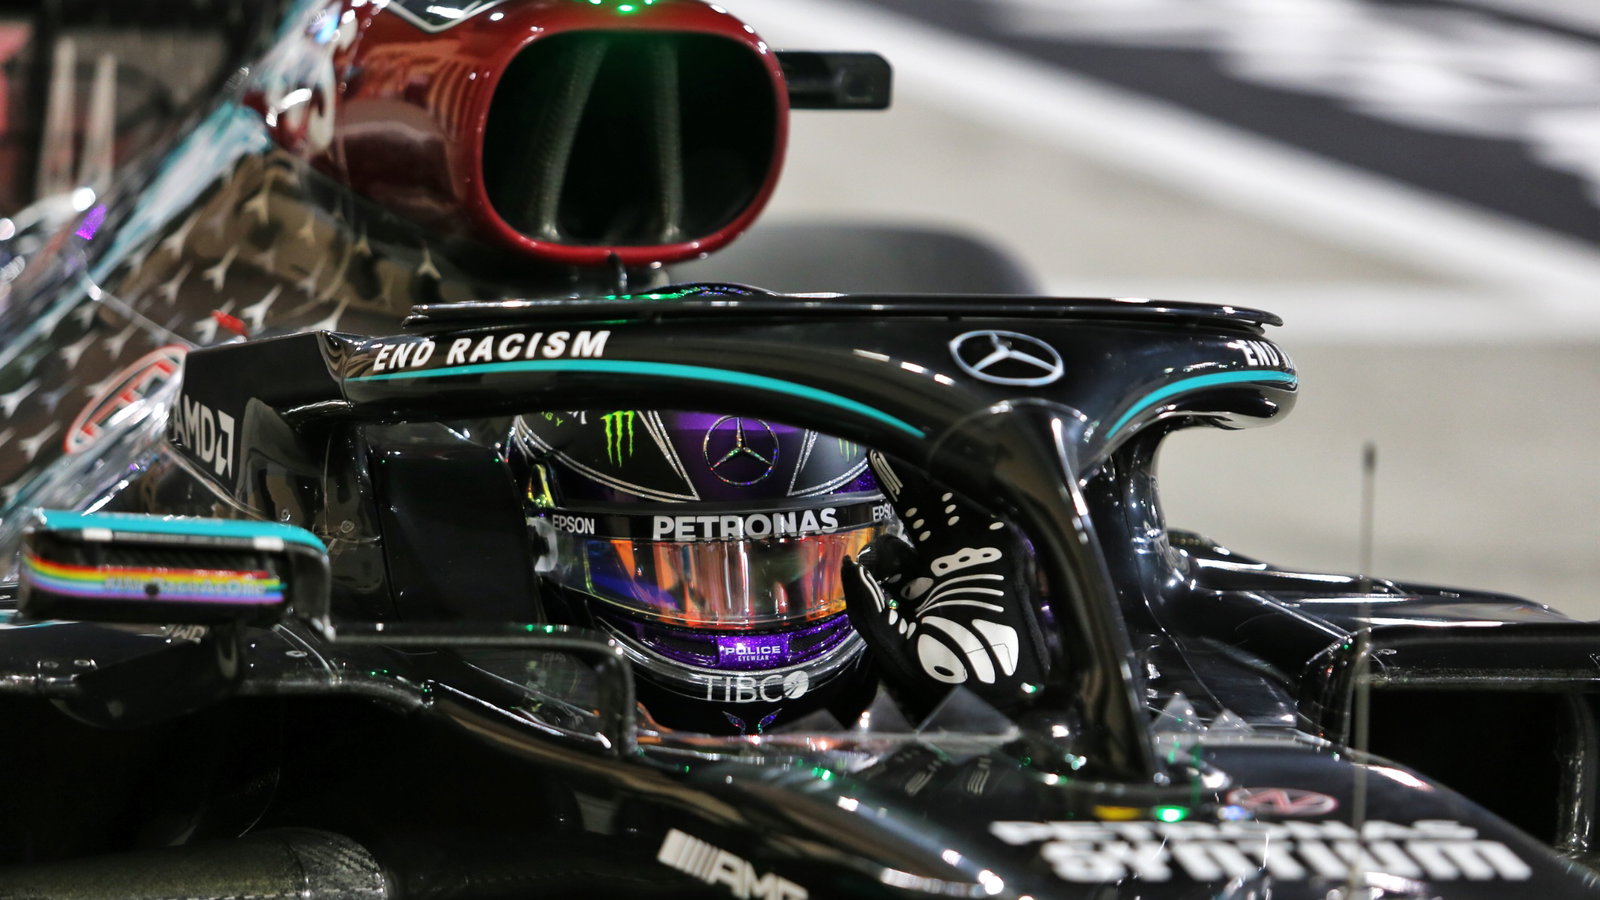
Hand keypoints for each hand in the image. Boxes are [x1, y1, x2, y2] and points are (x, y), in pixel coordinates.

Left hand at [844, 452, 1047, 707]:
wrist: (1002, 699)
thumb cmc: (950, 684)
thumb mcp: (894, 647)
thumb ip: (868, 607)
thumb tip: (851, 561)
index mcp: (922, 592)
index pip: (896, 550)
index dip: (877, 539)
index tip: (858, 533)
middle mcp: (949, 569)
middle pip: (923, 514)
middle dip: (905, 482)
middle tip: (881, 445)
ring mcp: (977, 558)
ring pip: (952, 503)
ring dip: (935, 471)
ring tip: (913, 435)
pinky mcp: (1004, 552)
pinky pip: (986, 509)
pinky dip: (968, 484)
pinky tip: (950, 457)